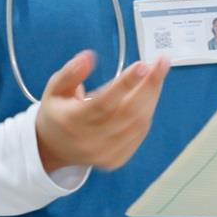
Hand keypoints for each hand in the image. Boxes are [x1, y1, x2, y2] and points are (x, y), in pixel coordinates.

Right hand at [34, 50, 168, 171]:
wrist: (53, 150)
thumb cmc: (57, 113)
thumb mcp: (54, 89)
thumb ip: (70, 72)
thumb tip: (89, 56)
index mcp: (72, 122)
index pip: (104, 103)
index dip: (125, 84)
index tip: (143, 65)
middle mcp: (90, 141)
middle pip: (128, 112)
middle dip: (150, 85)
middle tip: (162, 62)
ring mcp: (105, 153)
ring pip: (139, 123)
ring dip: (152, 96)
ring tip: (157, 74)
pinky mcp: (116, 160)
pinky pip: (139, 133)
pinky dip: (147, 112)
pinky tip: (148, 95)